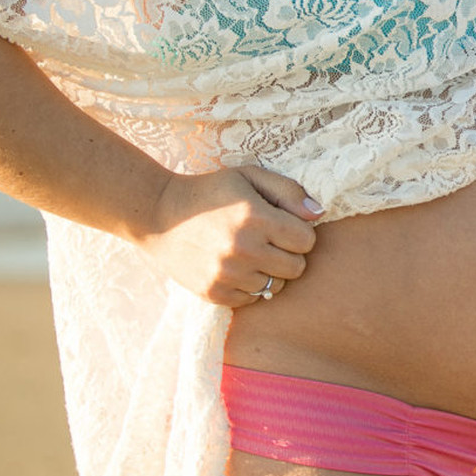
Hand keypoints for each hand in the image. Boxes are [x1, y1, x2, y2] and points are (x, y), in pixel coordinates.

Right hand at [135, 166, 324, 306]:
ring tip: (251, 253)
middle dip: (289, 254)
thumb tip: (318, 214)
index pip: (307, 240)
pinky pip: (251, 299)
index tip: (283, 225)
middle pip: (297, 267)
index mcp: (256, 218)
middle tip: (269, 241)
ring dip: (269, 271)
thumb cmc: (211, 192)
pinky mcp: (214, 293)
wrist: (158, 215)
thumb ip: (288, 191)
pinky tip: (235, 267)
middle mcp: (243, 249)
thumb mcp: (249, 177)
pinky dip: (249, 286)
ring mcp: (227, 275)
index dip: (299, 232)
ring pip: (275, 287)